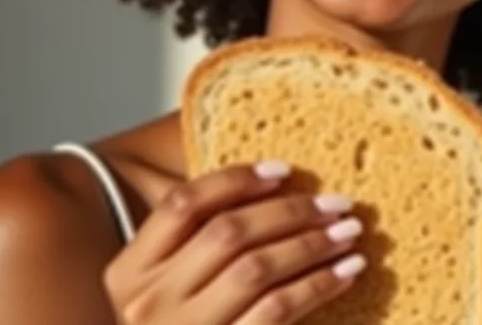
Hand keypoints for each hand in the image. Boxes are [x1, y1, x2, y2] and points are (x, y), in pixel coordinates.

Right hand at [104, 162, 365, 323]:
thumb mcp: (164, 284)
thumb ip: (195, 237)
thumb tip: (271, 182)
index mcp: (131, 268)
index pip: (183, 203)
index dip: (235, 179)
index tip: (284, 170)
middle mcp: (150, 300)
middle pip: (228, 232)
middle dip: (290, 211)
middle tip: (337, 202)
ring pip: (257, 269)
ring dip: (311, 245)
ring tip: (349, 232)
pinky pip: (277, 311)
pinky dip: (316, 286)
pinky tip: (345, 272)